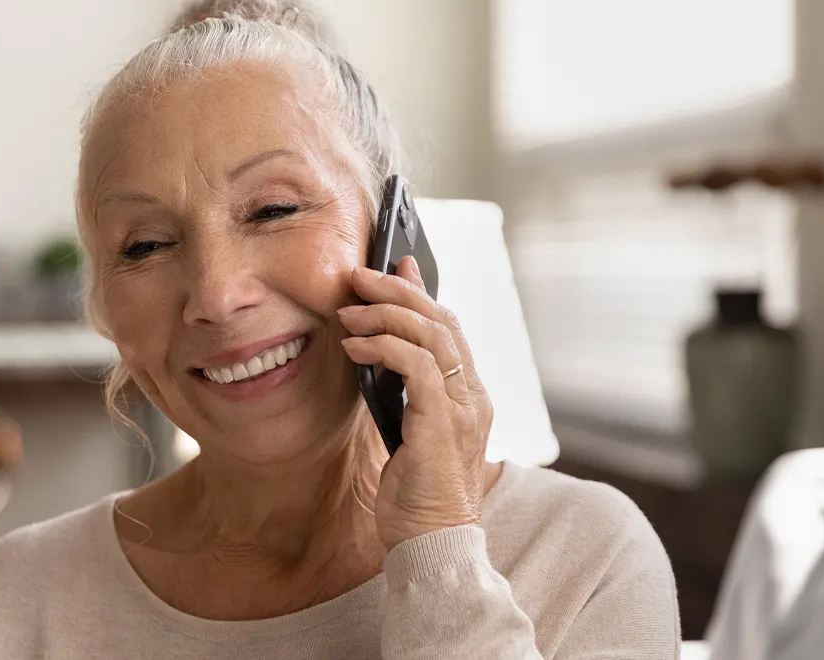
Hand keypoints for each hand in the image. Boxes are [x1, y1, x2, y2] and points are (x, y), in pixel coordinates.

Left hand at [340, 256, 495, 549]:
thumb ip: (403, 396)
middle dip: (399, 290)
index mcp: (470, 398)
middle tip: (358, 275)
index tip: (396, 265)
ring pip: (432, 334)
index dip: (422, 293)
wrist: (432, 544)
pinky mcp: (442, 422)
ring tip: (349, 310)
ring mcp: (463, 408)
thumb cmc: (416, 498)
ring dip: (385, 313)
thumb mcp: (408, 434)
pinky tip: (355, 347)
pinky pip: (417, 365)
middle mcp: (474, 396)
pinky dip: (384, 346)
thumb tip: (379, 358)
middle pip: (443, 321)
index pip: (450, 328)